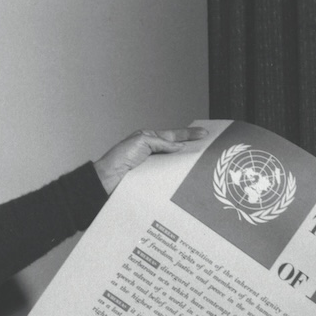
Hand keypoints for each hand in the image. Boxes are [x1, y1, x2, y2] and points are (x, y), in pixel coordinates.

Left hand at [93, 127, 207, 194]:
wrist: (107, 180)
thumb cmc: (119, 158)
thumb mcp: (141, 142)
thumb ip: (161, 143)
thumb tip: (179, 147)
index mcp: (149, 140)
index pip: (173, 135)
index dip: (189, 134)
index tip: (204, 133)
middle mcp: (152, 153)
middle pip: (176, 150)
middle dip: (191, 149)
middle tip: (208, 149)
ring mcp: (153, 167)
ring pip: (173, 165)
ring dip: (185, 166)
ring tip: (200, 165)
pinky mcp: (151, 181)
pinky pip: (167, 178)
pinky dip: (176, 178)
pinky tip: (185, 180)